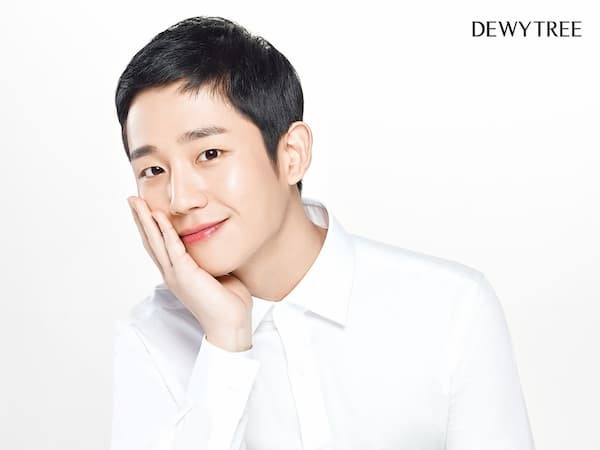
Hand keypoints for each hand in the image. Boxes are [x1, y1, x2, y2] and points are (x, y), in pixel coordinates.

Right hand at [127, 196, 252, 351]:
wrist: (231, 324)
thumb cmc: (228, 303)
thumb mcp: (216, 273)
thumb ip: (209, 260)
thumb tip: (215, 246)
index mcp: (178, 274)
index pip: (159, 246)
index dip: (150, 227)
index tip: (144, 210)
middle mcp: (172, 273)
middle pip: (150, 241)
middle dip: (140, 218)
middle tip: (131, 199)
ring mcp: (176, 274)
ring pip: (155, 241)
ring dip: (145, 220)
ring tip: (136, 202)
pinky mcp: (185, 274)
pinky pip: (172, 247)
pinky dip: (164, 230)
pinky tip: (158, 216)